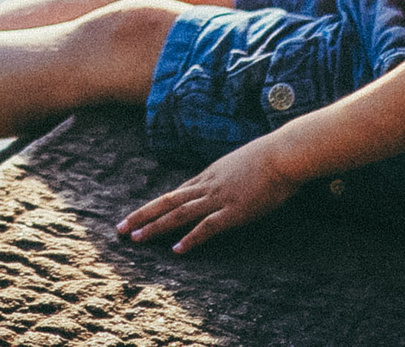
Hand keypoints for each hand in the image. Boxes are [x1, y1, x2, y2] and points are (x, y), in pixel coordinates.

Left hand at [117, 140, 300, 252]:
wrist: (284, 154)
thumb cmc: (270, 158)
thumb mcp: (242, 163)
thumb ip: (231, 174)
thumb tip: (229, 181)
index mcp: (209, 174)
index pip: (176, 193)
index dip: (155, 205)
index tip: (137, 215)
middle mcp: (207, 185)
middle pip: (168, 201)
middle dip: (142, 215)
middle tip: (120, 228)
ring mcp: (219, 198)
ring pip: (178, 214)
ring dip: (155, 227)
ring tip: (136, 238)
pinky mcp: (234, 211)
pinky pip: (207, 227)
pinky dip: (190, 239)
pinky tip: (176, 250)